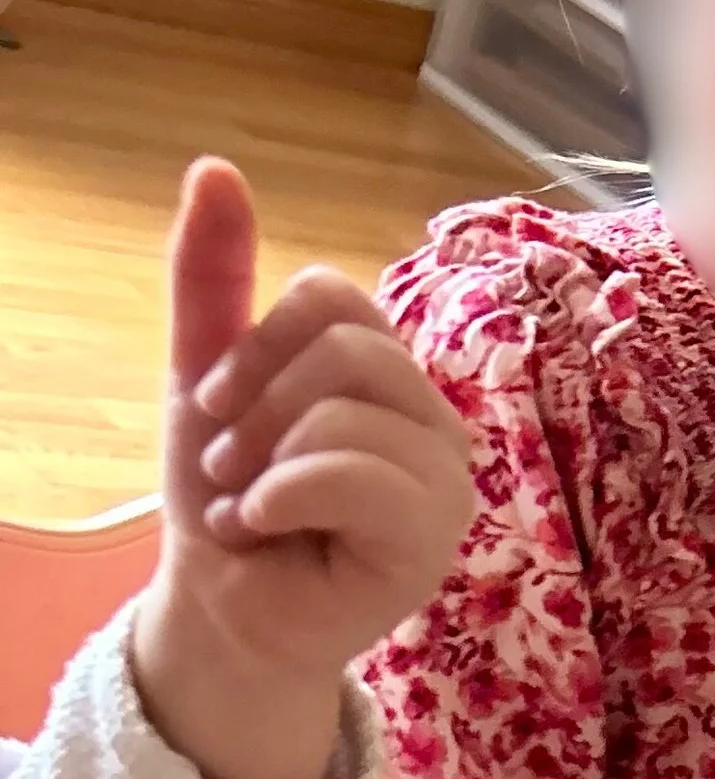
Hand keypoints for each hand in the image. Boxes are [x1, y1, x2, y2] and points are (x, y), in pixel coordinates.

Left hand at [130, 159, 474, 778]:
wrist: (223, 611)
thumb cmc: (229, 499)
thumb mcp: (206, 374)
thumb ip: (214, 276)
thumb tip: (215, 166)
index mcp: (390, 373)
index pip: (335, 298)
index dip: (258, 343)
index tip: (215, 408)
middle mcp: (434, 418)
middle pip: (347, 349)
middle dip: (257, 407)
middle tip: (229, 469)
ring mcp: (445, 480)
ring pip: (346, 411)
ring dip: (263, 464)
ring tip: (249, 509)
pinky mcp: (434, 539)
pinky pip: (355, 475)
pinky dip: (282, 497)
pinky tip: (266, 533)